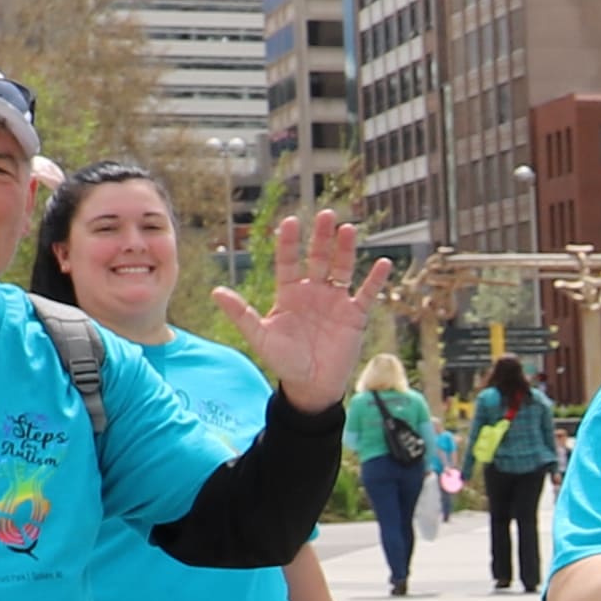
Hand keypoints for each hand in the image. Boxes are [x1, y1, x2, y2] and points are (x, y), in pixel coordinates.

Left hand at [204, 206, 382, 409]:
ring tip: (348, 229)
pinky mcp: (355, 315)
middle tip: (326, 215)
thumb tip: (216, 292)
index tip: (291, 221)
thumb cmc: (284, 361)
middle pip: (318, 258)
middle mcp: (313, 291)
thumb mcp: (260, 337)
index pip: (289, 261)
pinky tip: (384, 264)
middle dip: (321, 237)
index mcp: (289, 293)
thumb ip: (241, 314)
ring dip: (346, 249)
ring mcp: (336, 301)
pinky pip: (367, 293)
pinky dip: (376, 279)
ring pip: (342, 268)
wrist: (311, 385)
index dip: (290, 242)